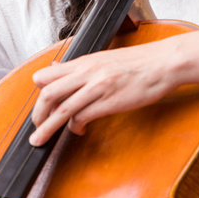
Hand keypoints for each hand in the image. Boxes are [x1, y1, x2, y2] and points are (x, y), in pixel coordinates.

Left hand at [28, 26, 198, 145]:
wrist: (163, 63)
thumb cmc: (137, 62)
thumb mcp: (103, 59)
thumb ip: (79, 67)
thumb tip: (56, 68)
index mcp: (83, 62)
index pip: (46, 75)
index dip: (38, 92)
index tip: (40, 105)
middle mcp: (86, 72)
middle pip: (47, 93)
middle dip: (37, 114)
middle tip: (35, 127)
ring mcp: (97, 87)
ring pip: (62, 108)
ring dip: (47, 127)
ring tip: (40, 139)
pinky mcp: (110, 101)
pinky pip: (83, 116)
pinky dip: (76, 127)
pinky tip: (79, 130)